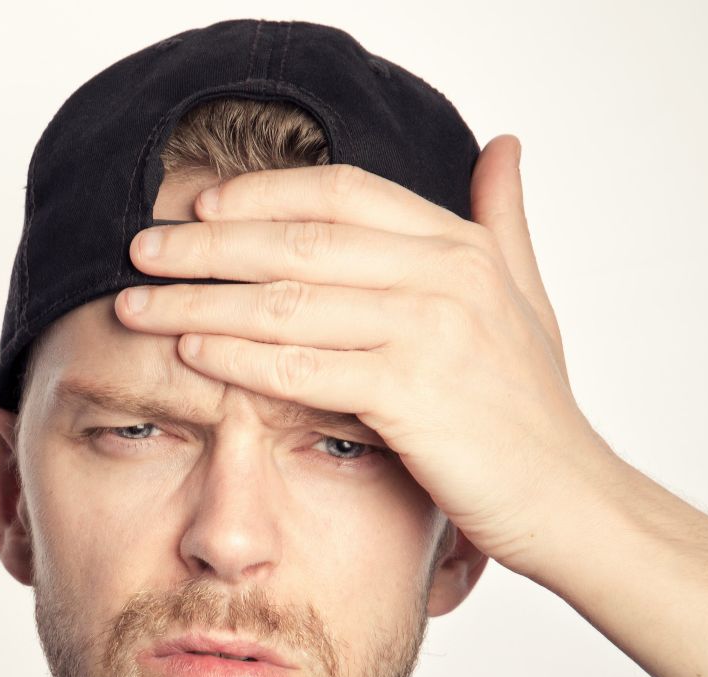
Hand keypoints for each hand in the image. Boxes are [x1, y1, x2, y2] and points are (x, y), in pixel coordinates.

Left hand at [115, 136, 624, 579]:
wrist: (570, 499)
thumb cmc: (533, 409)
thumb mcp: (525, 298)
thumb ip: (502, 222)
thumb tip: (502, 145)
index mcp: (461, 245)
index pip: (340, 192)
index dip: (260, 194)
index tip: (197, 205)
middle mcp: (446, 275)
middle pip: (296, 240)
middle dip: (206, 244)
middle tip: (139, 248)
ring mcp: (431, 332)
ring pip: (285, 302)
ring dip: (199, 300)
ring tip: (137, 303)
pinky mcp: (412, 395)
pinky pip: (301, 367)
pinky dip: (236, 357)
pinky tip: (188, 352)